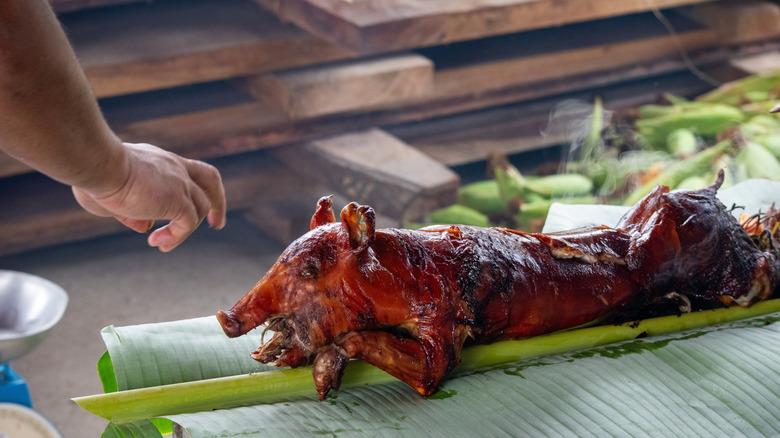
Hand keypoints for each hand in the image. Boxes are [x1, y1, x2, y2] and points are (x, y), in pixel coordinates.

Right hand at [72, 143, 226, 251]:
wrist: (99, 164)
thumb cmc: (94, 175)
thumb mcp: (111, 196)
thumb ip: (130, 211)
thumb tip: (145, 227)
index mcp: (159, 160)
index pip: (183, 170)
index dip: (185, 188)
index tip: (180, 205)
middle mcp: (174, 167)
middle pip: (209, 179)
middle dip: (217, 202)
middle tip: (216, 223)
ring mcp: (179, 182)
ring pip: (199, 208)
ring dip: (184, 231)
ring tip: (161, 244)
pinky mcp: (178, 200)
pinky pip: (188, 223)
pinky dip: (177, 236)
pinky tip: (157, 243)